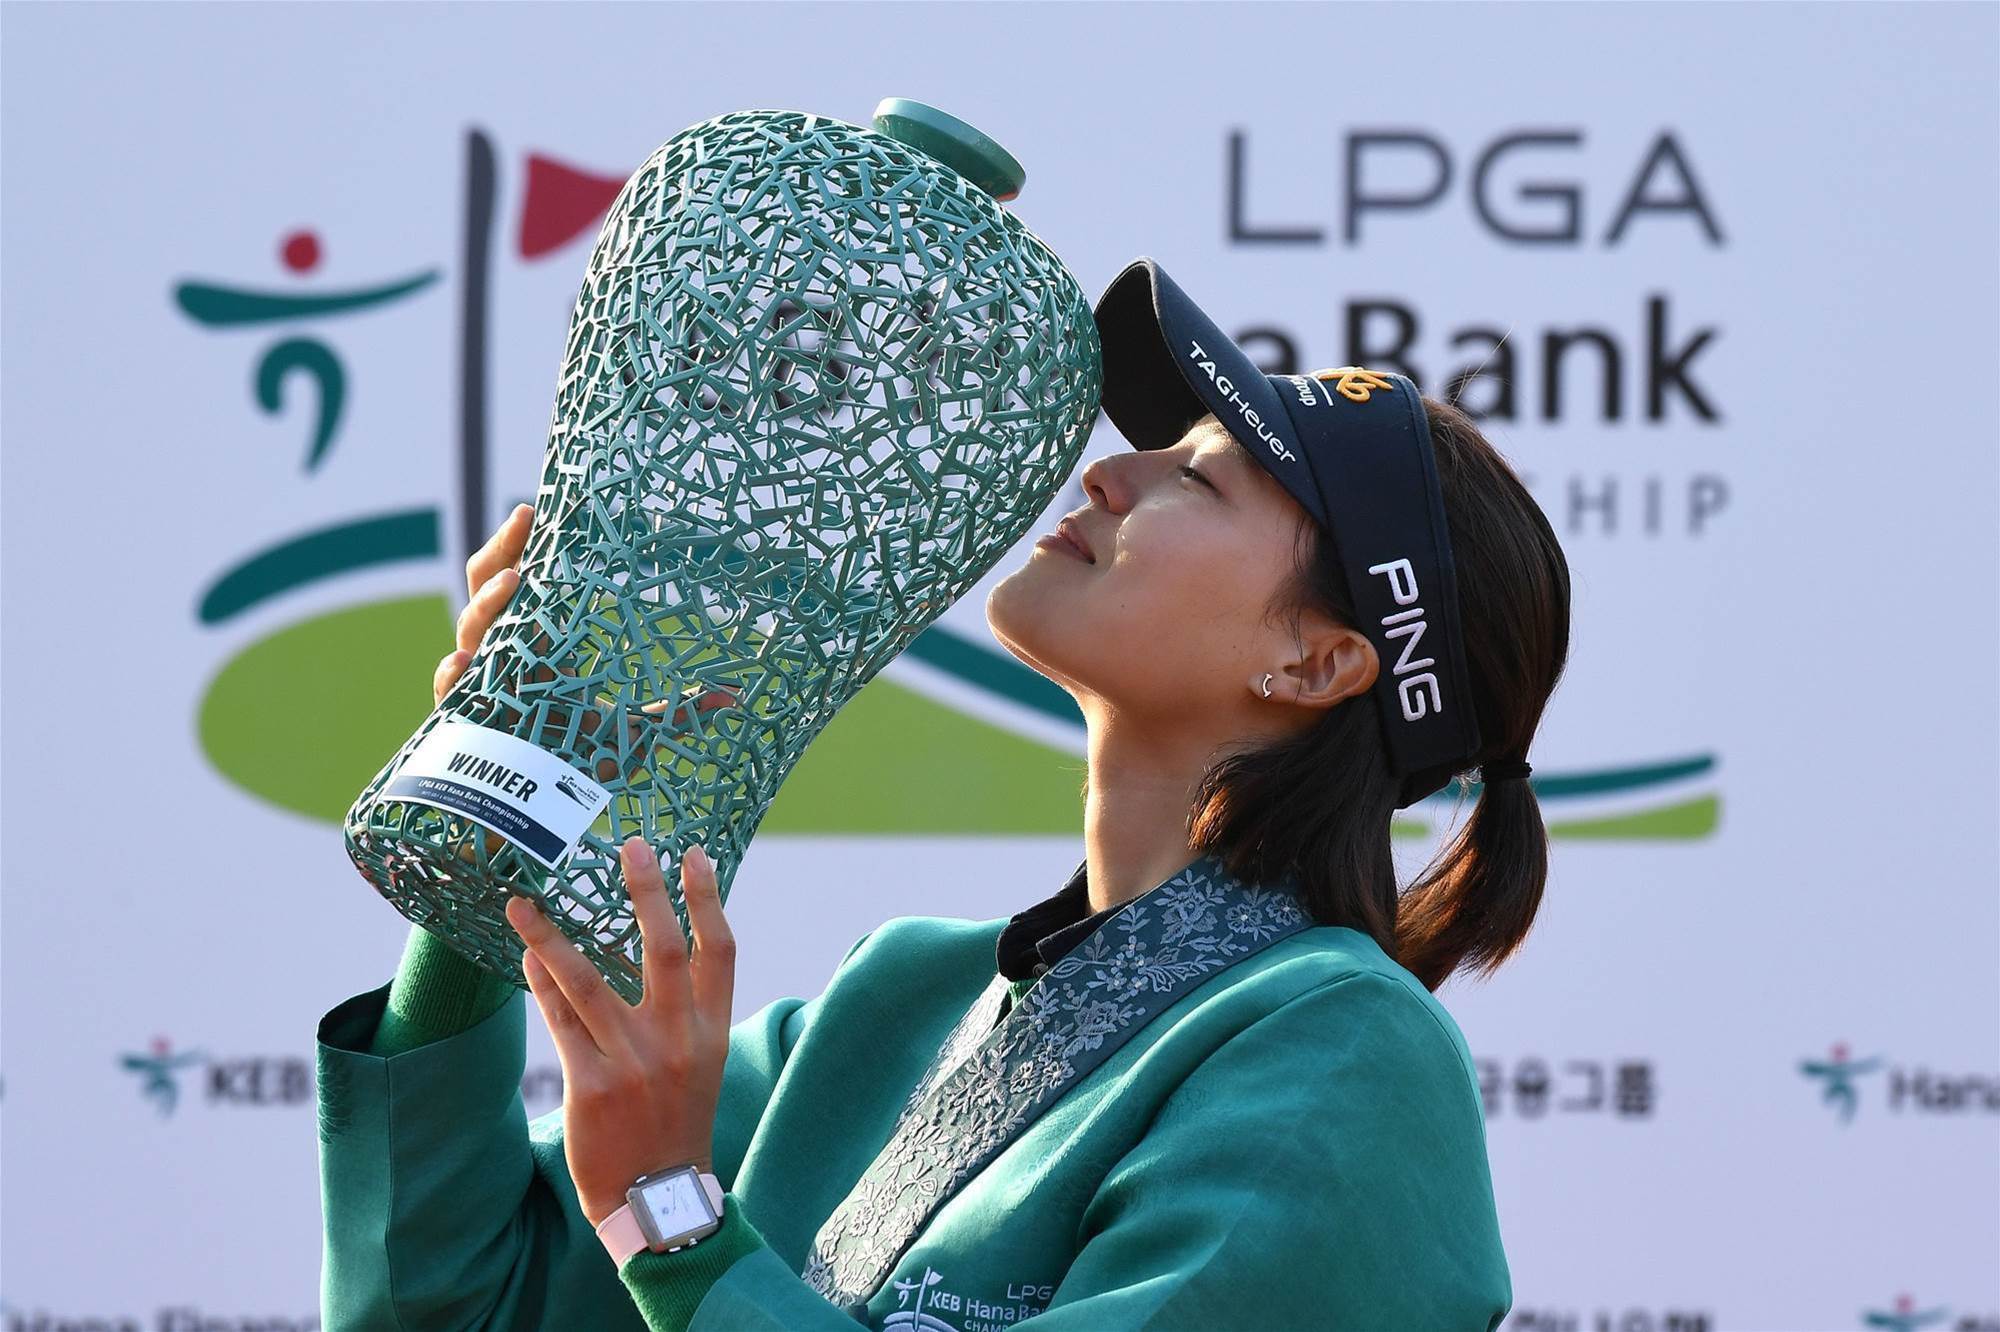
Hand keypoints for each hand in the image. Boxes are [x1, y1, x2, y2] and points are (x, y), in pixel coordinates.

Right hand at [437, 503, 739, 860]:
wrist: (536, 826)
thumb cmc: (578, 771)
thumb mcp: (634, 735)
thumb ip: (679, 714)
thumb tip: (737, 698)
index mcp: (533, 647)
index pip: (517, 581)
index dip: (518, 545)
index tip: (534, 509)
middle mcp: (500, 660)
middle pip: (484, 591)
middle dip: (499, 555)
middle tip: (523, 523)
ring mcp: (477, 690)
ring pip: (467, 633)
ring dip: (486, 605)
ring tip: (514, 583)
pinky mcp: (463, 725)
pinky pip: (451, 695)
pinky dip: (452, 678)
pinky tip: (462, 666)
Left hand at [505, 836, 734, 1227]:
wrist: (658, 1200)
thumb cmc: (676, 1125)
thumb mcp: (701, 1067)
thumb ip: (688, 1014)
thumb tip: (667, 949)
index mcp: (711, 1033)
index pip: (721, 952)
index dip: (708, 899)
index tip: (694, 855)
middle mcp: (678, 1041)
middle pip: (665, 950)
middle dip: (648, 893)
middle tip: (631, 846)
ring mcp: (634, 1062)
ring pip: (591, 981)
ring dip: (554, 936)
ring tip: (524, 902)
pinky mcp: (592, 1085)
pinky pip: (561, 1021)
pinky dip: (542, 983)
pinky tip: (526, 954)